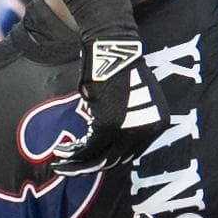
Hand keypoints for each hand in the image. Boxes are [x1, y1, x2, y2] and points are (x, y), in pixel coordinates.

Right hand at [50, 31, 167, 174]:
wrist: (114, 48)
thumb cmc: (120, 67)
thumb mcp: (134, 98)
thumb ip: (128, 120)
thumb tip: (109, 138)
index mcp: (157, 124)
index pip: (131, 153)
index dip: (108, 159)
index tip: (90, 161)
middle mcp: (147, 130)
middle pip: (116, 159)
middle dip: (90, 167)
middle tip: (70, 169)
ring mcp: (129, 129)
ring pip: (101, 158)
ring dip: (78, 165)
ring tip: (61, 165)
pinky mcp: (108, 124)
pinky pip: (88, 147)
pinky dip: (72, 152)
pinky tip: (60, 152)